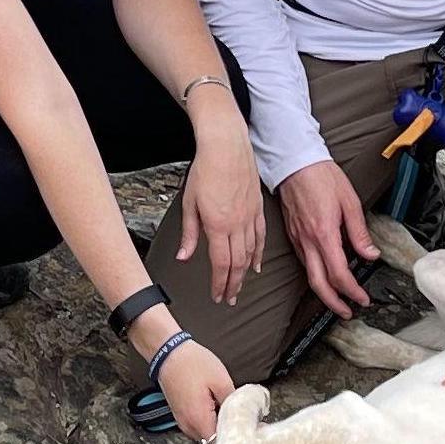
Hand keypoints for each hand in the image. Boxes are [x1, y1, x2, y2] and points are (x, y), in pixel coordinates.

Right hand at [152, 335, 236, 443]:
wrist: (168, 352)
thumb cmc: (192, 363)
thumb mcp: (221, 380)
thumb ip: (232, 403)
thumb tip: (243, 416)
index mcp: (198, 419)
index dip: (234, 440)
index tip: (245, 431)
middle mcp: (188, 425)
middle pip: (212, 442)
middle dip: (227, 433)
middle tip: (241, 418)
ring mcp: (182, 421)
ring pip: (205, 434)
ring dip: (217, 426)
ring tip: (228, 409)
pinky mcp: (180, 415)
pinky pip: (197, 425)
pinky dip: (208, 420)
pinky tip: (215, 406)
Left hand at [174, 124, 268, 303]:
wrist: (226, 145)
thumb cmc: (206, 169)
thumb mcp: (189, 203)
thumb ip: (189, 234)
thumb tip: (184, 257)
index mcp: (218, 225)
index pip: (220, 264)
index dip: (219, 283)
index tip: (217, 295)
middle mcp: (237, 224)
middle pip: (237, 263)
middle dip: (233, 284)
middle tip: (229, 298)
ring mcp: (250, 216)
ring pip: (250, 253)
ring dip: (245, 273)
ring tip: (240, 286)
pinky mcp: (257, 208)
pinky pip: (260, 237)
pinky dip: (259, 253)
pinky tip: (256, 264)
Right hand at [277, 160, 378, 318]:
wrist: (294, 162)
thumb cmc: (321, 176)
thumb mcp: (349, 201)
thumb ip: (359, 232)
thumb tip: (370, 254)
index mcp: (324, 233)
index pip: (338, 273)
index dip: (352, 291)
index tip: (363, 298)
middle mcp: (308, 240)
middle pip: (318, 284)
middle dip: (333, 303)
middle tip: (348, 312)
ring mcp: (298, 238)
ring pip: (309, 275)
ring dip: (324, 292)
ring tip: (339, 300)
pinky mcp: (293, 234)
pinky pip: (304, 262)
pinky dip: (315, 275)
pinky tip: (325, 276)